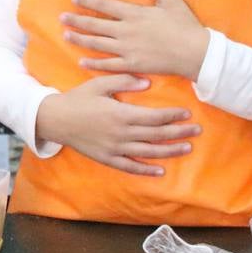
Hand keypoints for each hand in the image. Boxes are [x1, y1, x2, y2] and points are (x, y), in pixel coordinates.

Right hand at [35, 74, 201, 176]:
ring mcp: (114, 148)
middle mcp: (121, 133)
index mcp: (120, 114)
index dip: (173, 115)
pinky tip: (161, 171)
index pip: (154, 117)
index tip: (187, 113)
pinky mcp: (107, 158)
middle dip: (179, 132)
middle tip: (197, 130)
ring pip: (148, 152)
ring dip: (170, 151)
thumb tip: (148, 83)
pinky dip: (146, 171)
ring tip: (187, 148)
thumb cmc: (77, 99)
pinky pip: (130, 167)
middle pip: (156, 135)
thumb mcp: (98, 84)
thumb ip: (123, 81)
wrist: (54, 119)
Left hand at [60, 0, 210, 80]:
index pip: (105, 5)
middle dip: (77, 20)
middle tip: (61, 18)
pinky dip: (93, 63)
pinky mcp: (131, 65)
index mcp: (135, 14)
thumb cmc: (185, 25)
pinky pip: (108, 65)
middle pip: (95, 25)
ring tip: (66, 35)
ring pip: (97, 44)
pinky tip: (81, 61)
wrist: (197, 53)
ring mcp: (127, 50)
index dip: (88, 2)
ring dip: (80, 39)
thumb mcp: (171, 0)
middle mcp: (126, 31)